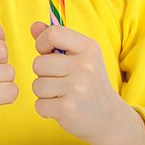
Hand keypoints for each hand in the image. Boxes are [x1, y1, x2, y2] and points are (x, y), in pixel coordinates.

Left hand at [29, 21, 128, 144]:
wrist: (109, 117)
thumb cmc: (89, 83)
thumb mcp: (80, 56)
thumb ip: (56, 40)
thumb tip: (34, 26)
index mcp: (88, 48)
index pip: (53, 34)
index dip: (42, 43)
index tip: (47, 53)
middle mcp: (85, 66)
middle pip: (38, 63)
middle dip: (43, 74)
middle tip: (60, 81)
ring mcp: (77, 88)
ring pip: (37, 85)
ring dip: (44, 93)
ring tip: (62, 95)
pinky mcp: (68, 109)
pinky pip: (39, 104)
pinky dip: (46, 109)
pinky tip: (62, 108)